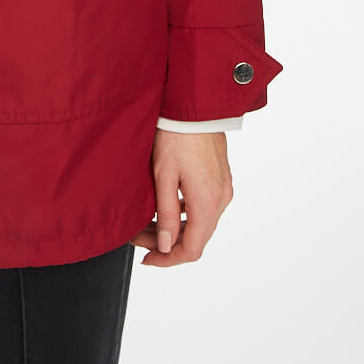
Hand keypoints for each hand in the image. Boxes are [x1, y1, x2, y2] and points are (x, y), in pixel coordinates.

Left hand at [131, 130, 233, 266]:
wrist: (194, 104)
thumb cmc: (176, 135)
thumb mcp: (164, 176)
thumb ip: (167, 214)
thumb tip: (167, 246)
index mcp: (207, 203)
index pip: (191, 249)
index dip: (168, 259)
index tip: (147, 258)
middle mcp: (221, 199)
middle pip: (197, 238)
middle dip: (167, 243)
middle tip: (139, 238)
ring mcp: (224, 188)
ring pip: (201, 223)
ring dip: (176, 228)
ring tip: (148, 223)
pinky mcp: (222, 177)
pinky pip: (206, 207)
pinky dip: (187, 214)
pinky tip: (168, 207)